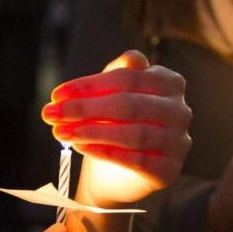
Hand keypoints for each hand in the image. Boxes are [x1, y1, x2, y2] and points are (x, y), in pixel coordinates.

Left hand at [43, 50, 191, 204]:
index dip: (90, 85)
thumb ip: (119, 73)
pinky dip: (105, 152)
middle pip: (130, 105)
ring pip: (134, 134)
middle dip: (85, 108)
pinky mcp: (168, 170)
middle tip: (52, 113)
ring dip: (91, 131)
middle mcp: (180, 111)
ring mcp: (178, 142)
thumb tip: (132, 58)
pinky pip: (136, 160)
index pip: (128, 78)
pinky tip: (81, 146)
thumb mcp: (114, 92)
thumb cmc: (116, 123)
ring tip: (61, 132)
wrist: (118, 173)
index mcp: (170, 83)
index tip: (57, 94)